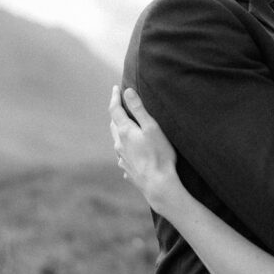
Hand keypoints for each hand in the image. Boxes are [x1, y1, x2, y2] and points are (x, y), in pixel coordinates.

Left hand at [109, 85, 182, 215]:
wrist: (158, 185)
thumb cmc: (159, 154)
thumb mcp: (152, 127)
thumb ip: (139, 109)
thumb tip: (127, 91)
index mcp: (125, 132)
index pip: (115, 110)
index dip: (114, 97)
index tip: (115, 88)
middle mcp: (119, 145)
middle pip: (114, 125)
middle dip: (116, 114)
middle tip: (121, 106)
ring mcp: (122, 159)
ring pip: (117, 141)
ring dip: (120, 131)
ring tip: (127, 127)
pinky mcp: (128, 170)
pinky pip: (123, 156)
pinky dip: (126, 149)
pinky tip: (132, 153)